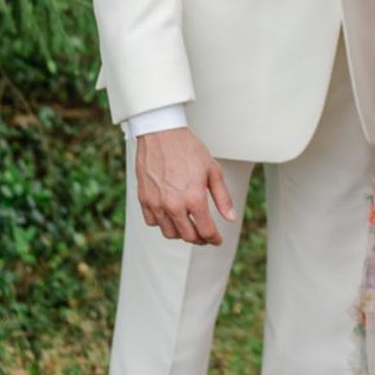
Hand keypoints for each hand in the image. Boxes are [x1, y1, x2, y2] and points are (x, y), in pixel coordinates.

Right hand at [135, 127, 236, 245]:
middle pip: (188, 236)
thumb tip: (231, 218)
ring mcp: (157, 204)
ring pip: (170, 233)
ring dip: (181, 233)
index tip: (217, 240)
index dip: (214, 239)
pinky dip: (163, 223)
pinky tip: (171, 215)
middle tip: (205, 235)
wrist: (161, 134)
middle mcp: (174, 205)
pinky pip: (152, 222)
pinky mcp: (144, 199)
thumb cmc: (188, 149)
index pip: (206, 231)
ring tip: (189, 226)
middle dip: (200, 239)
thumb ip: (222, 198)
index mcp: (194, 198)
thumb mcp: (213, 170)